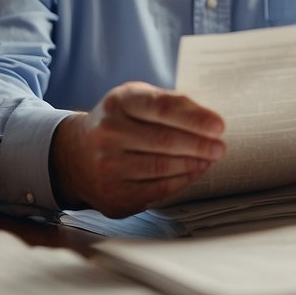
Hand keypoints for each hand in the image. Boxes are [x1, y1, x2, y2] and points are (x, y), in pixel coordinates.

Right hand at [50, 81, 225, 217]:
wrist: (75, 155)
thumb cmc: (119, 122)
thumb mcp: (136, 100)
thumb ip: (169, 103)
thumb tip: (208, 119)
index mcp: (118, 102)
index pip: (161, 108)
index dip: (194, 118)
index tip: (219, 126)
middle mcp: (108, 133)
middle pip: (164, 140)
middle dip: (199, 145)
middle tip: (220, 147)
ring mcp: (108, 166)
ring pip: (162, 167)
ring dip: (193, 163)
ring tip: (211, 158)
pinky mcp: (114, 194)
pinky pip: (157, 189)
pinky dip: (182, 180)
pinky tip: (194, 172)